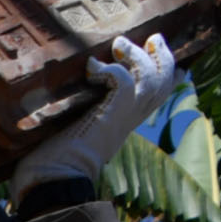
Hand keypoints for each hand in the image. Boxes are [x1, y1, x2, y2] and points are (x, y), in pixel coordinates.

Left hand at [17, 33, 177, 191]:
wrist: (53, 182)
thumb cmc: (52, 165)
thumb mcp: (74, 134)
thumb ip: (81, 117)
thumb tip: (67, 102)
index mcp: (123, 123)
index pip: (155, 98)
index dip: (167, 77)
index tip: (168, 59)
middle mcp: (128, 120)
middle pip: (163, 84)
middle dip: (163, 57)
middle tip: (153, 39)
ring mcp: (121, 117)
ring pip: (151, 79)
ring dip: (137, 56)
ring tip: (120, 43)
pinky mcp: (108, 115)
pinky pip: (123, 82)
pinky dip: (111, 70)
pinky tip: (92, 68)